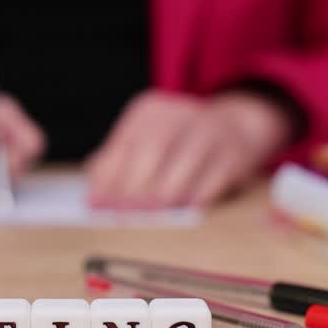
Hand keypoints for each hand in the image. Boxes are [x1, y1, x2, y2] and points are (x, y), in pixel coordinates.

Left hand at [85, 90, 293, 208]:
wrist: (235, 126)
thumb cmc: (178, 142)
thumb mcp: (145, 140)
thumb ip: (116, 163)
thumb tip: (92, 194)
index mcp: (149, 111)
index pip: (124, 144)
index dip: (108, 176)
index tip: (96, 203)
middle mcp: (179, 114)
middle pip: (153, 149)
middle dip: (135, 186)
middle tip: (123, 214)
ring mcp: (209, 130)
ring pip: (184, 162)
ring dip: (166, 192)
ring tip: (151, 216)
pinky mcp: (233, 152)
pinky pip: (214, 176)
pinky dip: (199, 195)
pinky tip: (187, 210)